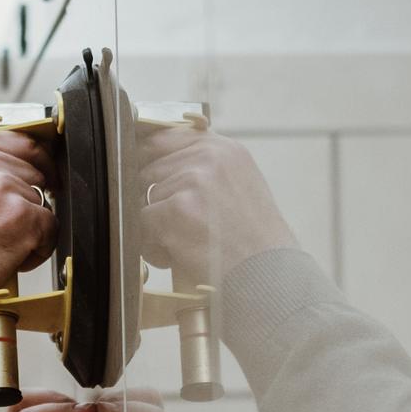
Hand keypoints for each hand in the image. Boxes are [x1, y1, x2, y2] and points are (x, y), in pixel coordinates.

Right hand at [0, 132, 55, 290]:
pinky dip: (38, 248)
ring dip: (29, 227)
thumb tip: (4, 169)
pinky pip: (50, 227)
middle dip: (30, 198)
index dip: (33, 160)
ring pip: (41, 201)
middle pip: (33, 170)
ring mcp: (2, 187)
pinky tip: (12, 259)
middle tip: (15, 223)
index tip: (42, 174)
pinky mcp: (21, 215)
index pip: (13, 141)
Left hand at [138, 129, 297, 284]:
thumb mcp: (237, 187)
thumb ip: (203, 170)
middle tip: (179, 227)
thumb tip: (155, 165)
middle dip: (153, 201)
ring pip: (142, 198)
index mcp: (224, 149)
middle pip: (148, 169)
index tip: (144, 178)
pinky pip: (141, 223)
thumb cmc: (253, 242)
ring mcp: (193, 180)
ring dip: (154, 227)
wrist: (269, 274)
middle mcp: (209, 156)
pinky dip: (153, 245)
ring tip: (186, 244)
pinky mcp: (178, 208)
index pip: (164, 137)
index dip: (148, 160)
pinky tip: (178, 255)